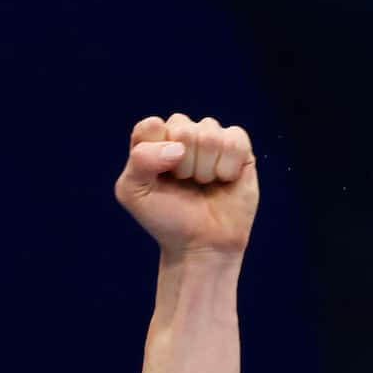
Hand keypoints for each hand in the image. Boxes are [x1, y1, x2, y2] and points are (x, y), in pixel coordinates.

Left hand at [114, 114, 256, 258]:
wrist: (201, 246)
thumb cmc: (166, 219)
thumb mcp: (133, 193)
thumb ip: (139, 160)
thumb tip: (179, 148)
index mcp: (154, 139)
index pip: (152, 126)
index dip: (156, 154)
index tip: (159, 179)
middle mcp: (183, 134)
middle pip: (183, 129)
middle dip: (183, 166)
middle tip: (185, 185)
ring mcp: (212, 139)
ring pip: (209, 134)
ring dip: (205, 169)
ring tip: (204, 185)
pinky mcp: (239, 149)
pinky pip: (235, 140)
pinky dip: (228, 166)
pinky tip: (225, 180)